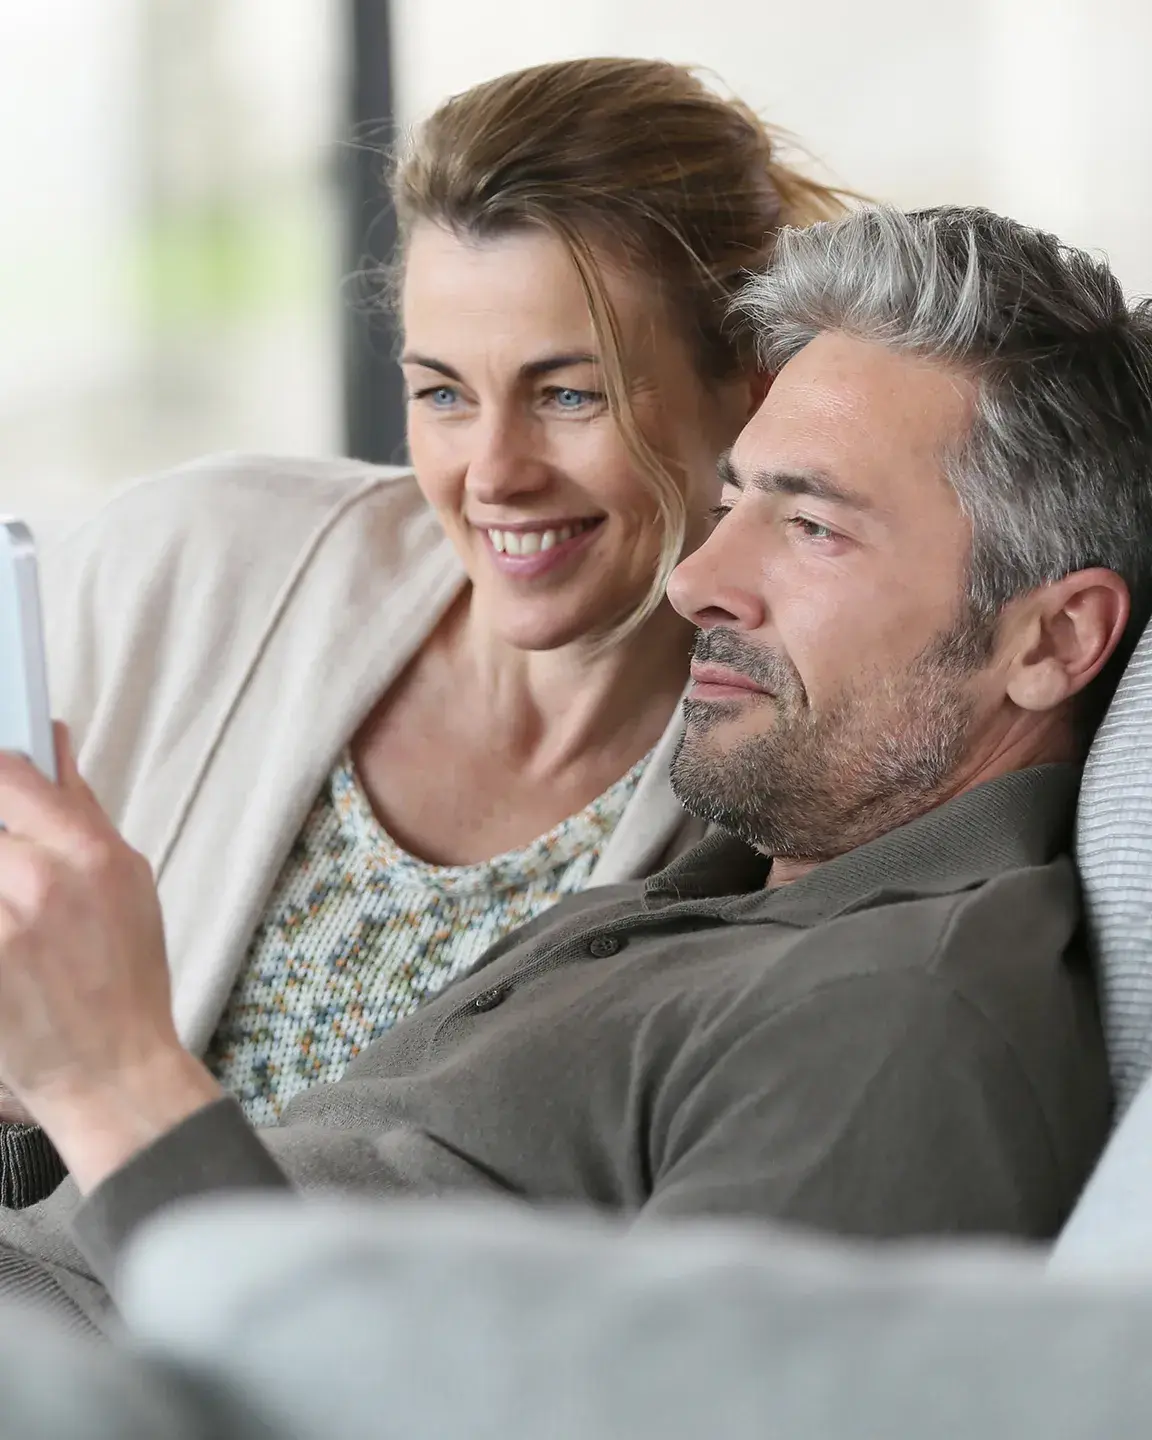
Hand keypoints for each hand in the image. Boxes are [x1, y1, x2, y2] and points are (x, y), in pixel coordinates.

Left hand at [0, 725, 220, 1188]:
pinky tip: (16, 950)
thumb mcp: (127, 881)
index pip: (10, 775)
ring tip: (19, 913)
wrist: (110, 1069)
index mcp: (89, 854)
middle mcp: (39, 882)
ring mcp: (1, 926)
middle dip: (2, 849)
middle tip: (16, 872)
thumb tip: (55, 743)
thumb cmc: (127, 978)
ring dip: (0, 882)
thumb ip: (81, 811)